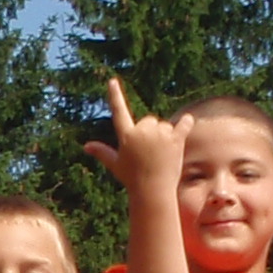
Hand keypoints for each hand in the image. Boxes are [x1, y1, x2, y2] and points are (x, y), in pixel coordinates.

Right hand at [82, 78, 189, 193]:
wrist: (152, 191)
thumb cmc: (132, 179)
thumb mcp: (116, 165)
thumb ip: (102, 152)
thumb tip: (86, 146)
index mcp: (126, 135)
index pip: (119, 111)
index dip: (115, 96)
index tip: (112, 81)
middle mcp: (142, 131)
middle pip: (149, 121)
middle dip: (151, 133)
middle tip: (150, 152)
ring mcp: (160, 134)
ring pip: (164, 125)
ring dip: (165, 136)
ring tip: (162, 155)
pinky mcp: (176, 139)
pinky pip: (184, 124)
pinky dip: (186, 124)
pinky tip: (186, 123)